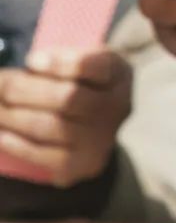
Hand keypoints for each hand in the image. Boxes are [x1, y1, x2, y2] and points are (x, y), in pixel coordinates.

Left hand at [0, 49, 131, 186]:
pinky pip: (42, 154)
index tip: (30, 61)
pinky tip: (2, 133)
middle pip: (67, 98)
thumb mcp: (79, 62)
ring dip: (11, 115)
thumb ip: (59, 58)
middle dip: (22, 89)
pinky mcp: (82, 163)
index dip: (60, 63)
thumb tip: (32, 64)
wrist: (94, 127)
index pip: (94, 66)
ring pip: (49, 126)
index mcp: (118, 74)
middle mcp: (116, 107)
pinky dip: (15, 143)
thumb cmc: (80, 84)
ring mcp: (101, 138)